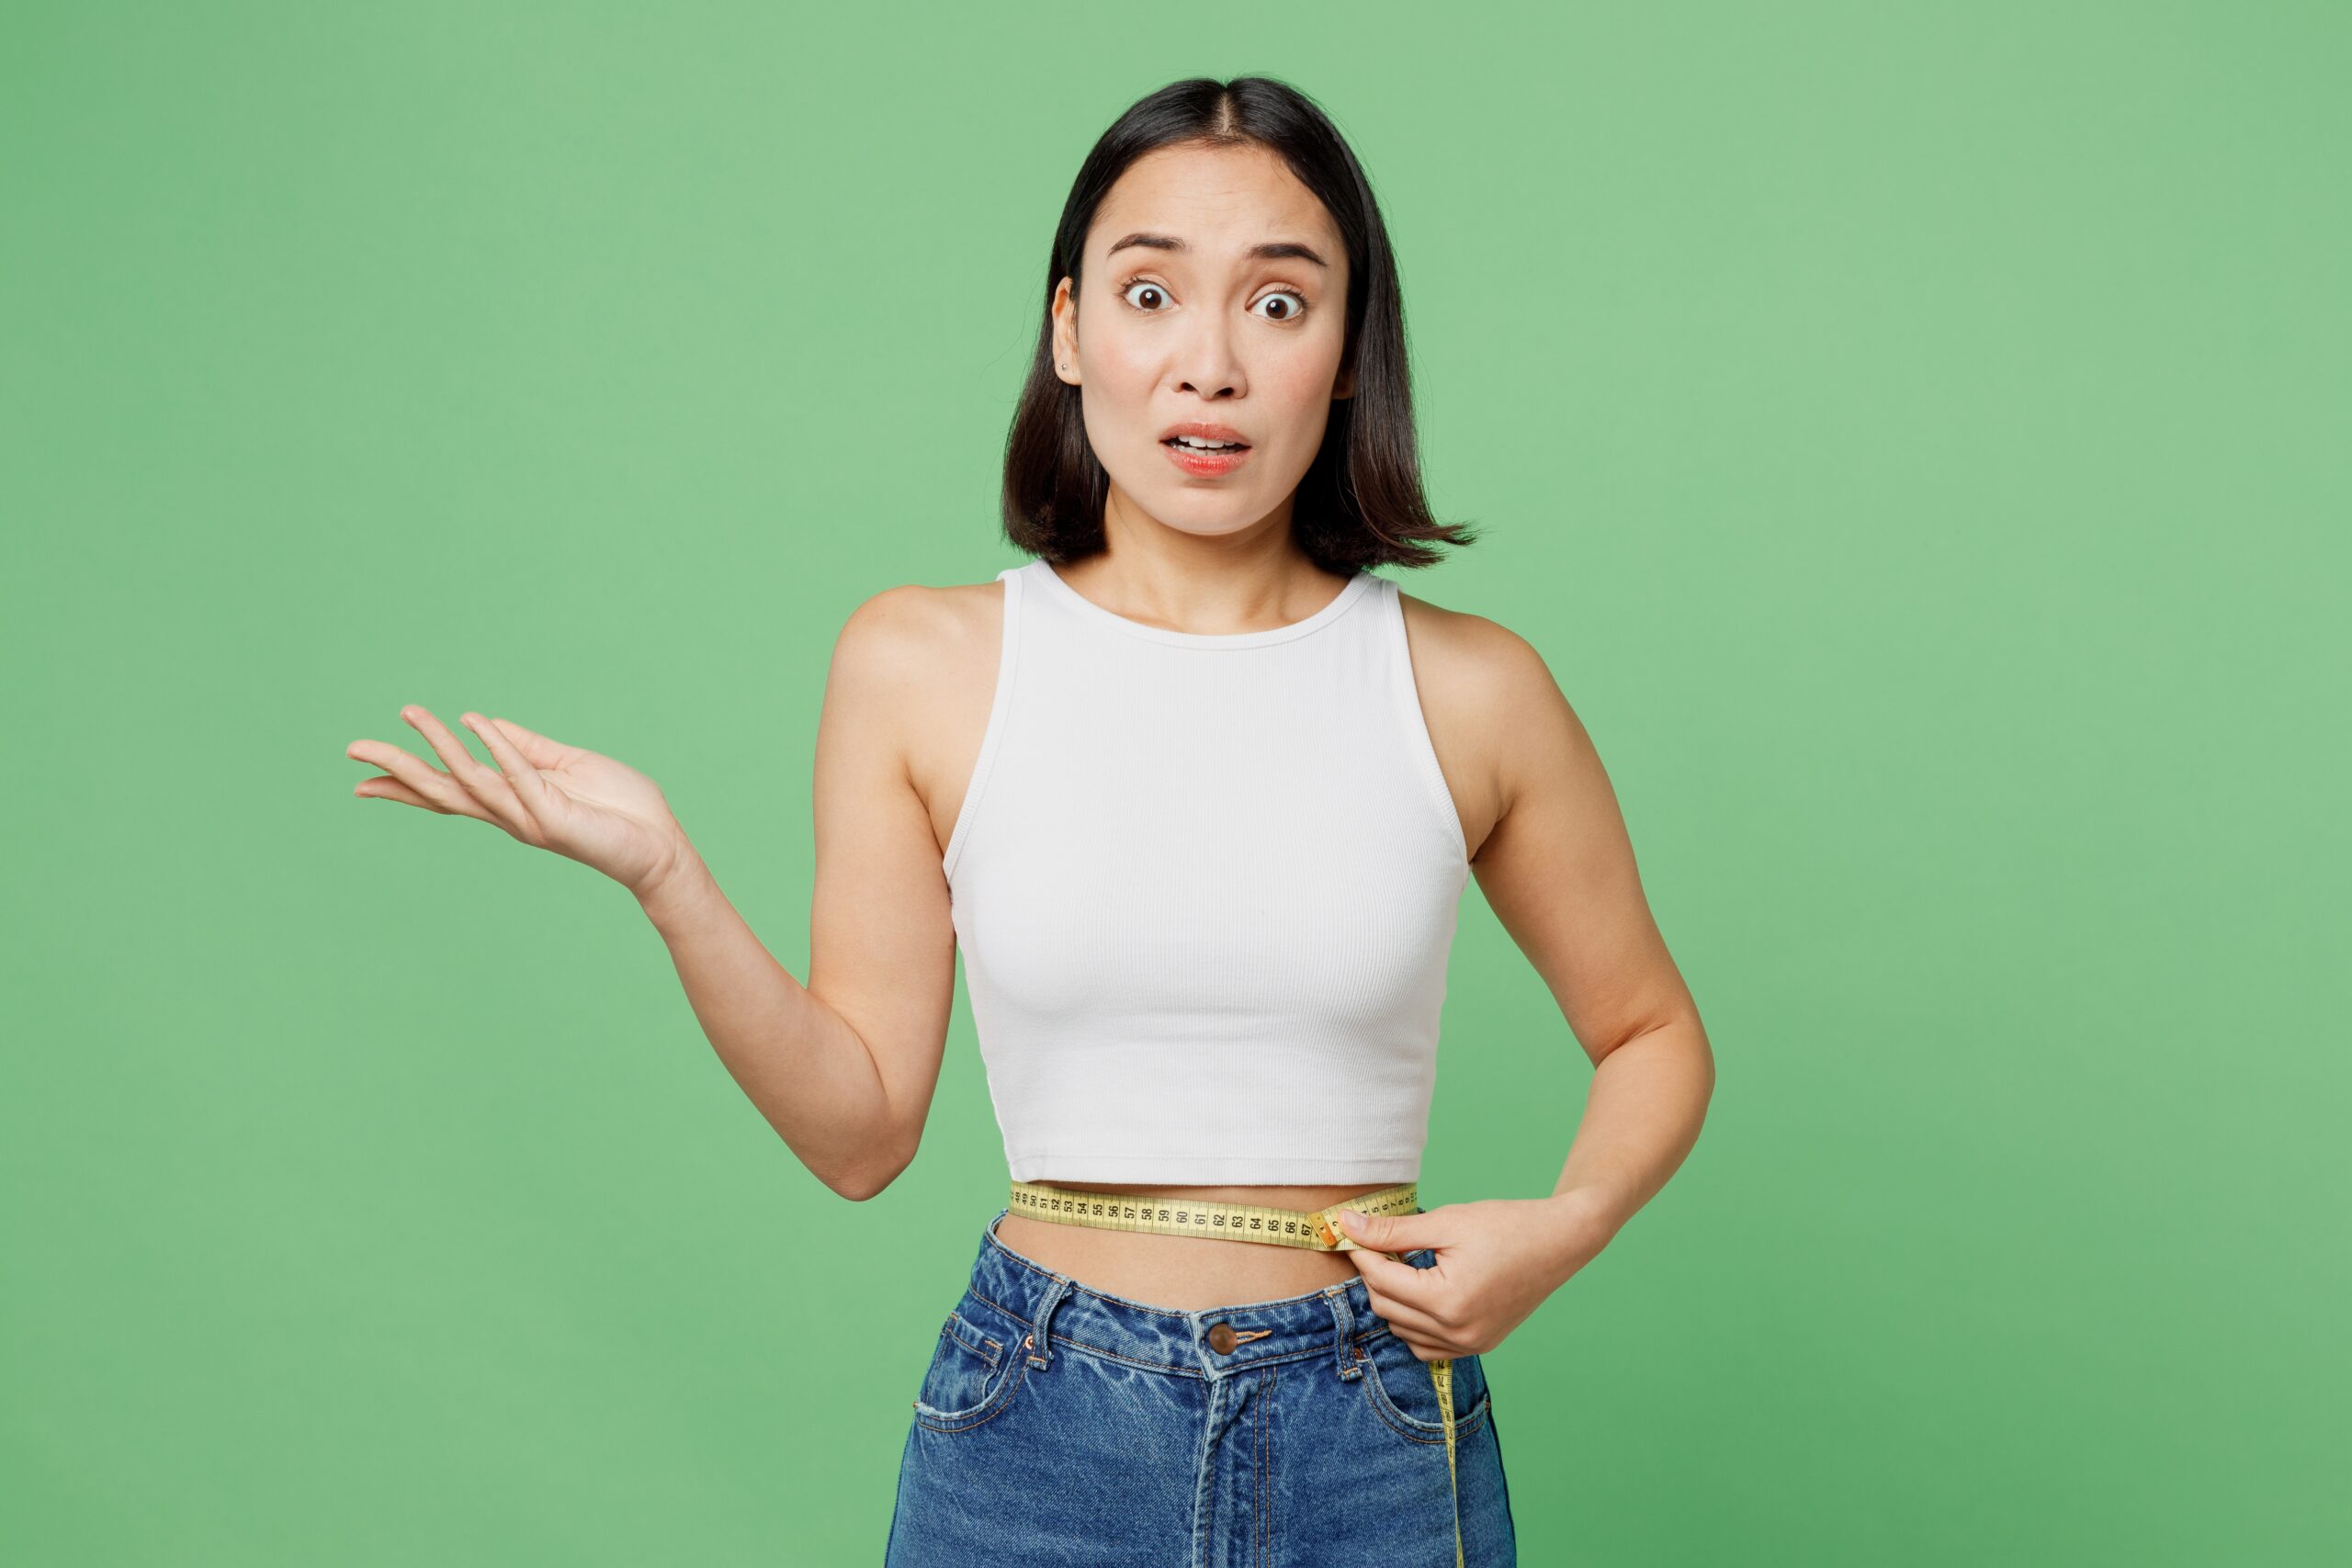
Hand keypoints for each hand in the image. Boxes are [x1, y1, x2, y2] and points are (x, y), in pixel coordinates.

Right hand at [346, 704, 692, 897]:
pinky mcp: (554, 817)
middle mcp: (510, 814)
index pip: (447, 791)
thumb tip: (485, 722)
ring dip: (440, 744)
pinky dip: (498, 748)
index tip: (361, 775)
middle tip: (352, 749)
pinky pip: (520, 776)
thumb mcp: (566, 765)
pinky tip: (475, 721)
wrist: (660, 844)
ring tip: (412, 713)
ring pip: (471, 780)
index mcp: (510, 801)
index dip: (404, 783)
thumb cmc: (618, 808)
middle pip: (441, 792)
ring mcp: (528, 818)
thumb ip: (526, 747)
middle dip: (397, 771)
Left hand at [1331, 1197, 1597, 1359]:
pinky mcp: (1479, 1346)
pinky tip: (1420, 1292)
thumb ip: (1393, 1230)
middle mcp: (1458, 1333)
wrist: (1559, 1241)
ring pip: (1403, 1332)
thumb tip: (1348, 1224)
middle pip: (1387, 1308)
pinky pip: (1427, 1346)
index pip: (1382, 1281)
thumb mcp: (1446, 1222)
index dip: (1362, 1253)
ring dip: (1393, 1300)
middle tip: (1377, 1243)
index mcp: (1448, 1301)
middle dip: (1375, 1275)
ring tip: (1403, 1264)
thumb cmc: (1507, 1226)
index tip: (1353, 1231)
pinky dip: (1414, 1323)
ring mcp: (1470, 1344)